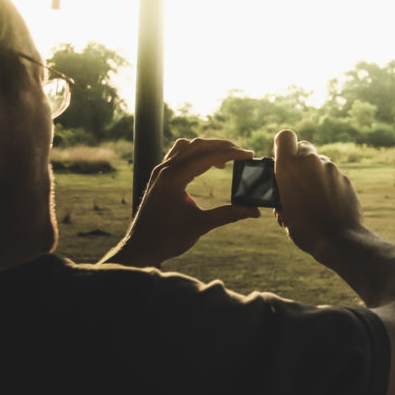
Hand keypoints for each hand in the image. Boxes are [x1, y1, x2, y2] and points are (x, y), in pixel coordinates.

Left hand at [101, 138, 259, 266]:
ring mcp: (160, 172)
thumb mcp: (201, 225)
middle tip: (243, 154)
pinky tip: (205, 164)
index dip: (231, 154)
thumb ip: (229, 214)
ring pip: (186, 146)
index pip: (207, 156)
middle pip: (198, 145)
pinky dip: (195, 154)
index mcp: (174, 178)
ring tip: (225, 159)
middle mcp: (165, 170)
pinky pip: (177, 155)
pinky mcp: (159, 177)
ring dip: (207, 148)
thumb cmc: (167, 239)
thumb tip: (254, 211)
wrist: (139, 248)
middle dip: (223, 146)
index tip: (249, 155)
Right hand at [273, 129, 364, 262]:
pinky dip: (328, 183)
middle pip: (304, 147)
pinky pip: (332, 174)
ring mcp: (331, 168)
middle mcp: (311, 161)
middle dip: (299, 159)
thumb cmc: (305, 229)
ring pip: (319, 162)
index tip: (282, 159)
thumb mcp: (283, 214)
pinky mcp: (345, 178)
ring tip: (314, 197)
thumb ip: (282, 196)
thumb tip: (284, 195)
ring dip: (315, 173)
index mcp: (289, 167)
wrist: (338, 239)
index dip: (283, 146)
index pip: (285, 136)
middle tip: (297, 179)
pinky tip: (328, 203)